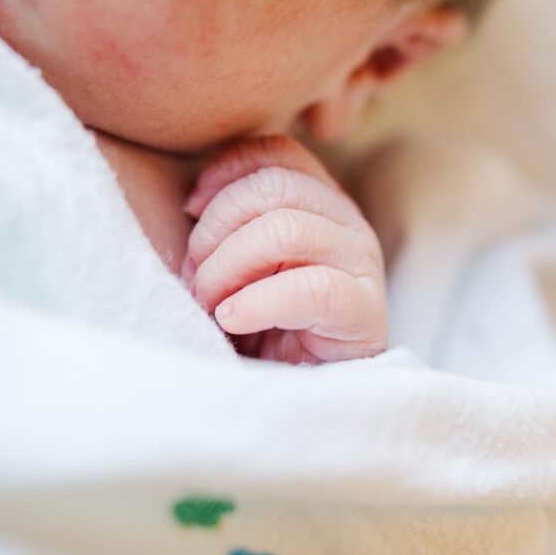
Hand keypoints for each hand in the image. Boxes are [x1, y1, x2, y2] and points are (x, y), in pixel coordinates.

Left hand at [182, 136, 387, 363]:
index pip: (276, 153)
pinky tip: (232, 321)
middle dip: (216, 229)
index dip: (224, 172)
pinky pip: (310, 288)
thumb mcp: (236, 264)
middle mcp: (347, 222)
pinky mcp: (365, 312)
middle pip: (273, 187)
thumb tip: (192, 202)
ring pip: (285, 229)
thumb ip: (227, 223)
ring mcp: (362, 265)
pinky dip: (258, 302)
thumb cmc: (257, 328)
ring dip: (228, 268)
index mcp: (318, 201)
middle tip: (194, 276)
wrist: (295, 402)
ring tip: (210, 303)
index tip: (189, 210)